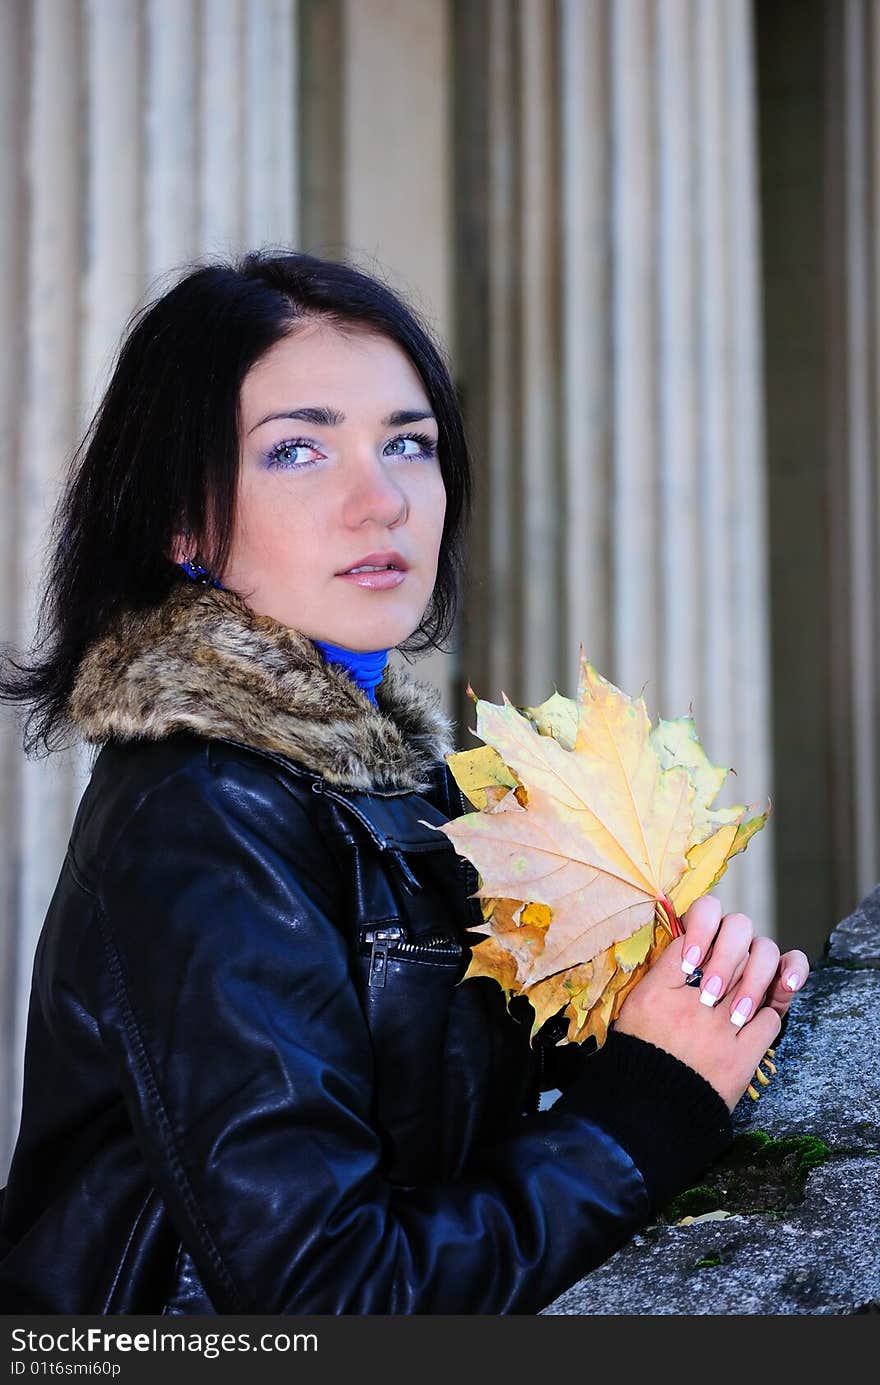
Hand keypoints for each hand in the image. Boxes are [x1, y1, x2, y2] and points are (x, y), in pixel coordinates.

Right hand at [613, 895, 809, 1110]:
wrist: (651, 1113)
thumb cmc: (642, 1054)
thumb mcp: (638, 1004)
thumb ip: (664, 972)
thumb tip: (691, 943)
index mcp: (660, 989)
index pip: (697, 926)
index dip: (706, 926)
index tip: (699, 951)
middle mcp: (692, 1005)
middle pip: (736, 941)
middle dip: (738, 947)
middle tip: (725, 970)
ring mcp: (721, 1030)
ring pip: (760, 972)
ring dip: (757, 977)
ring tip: (742, 996)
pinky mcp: (743, 1057)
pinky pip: (772, 1018)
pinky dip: (768, 1015)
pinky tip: (753, 1022)